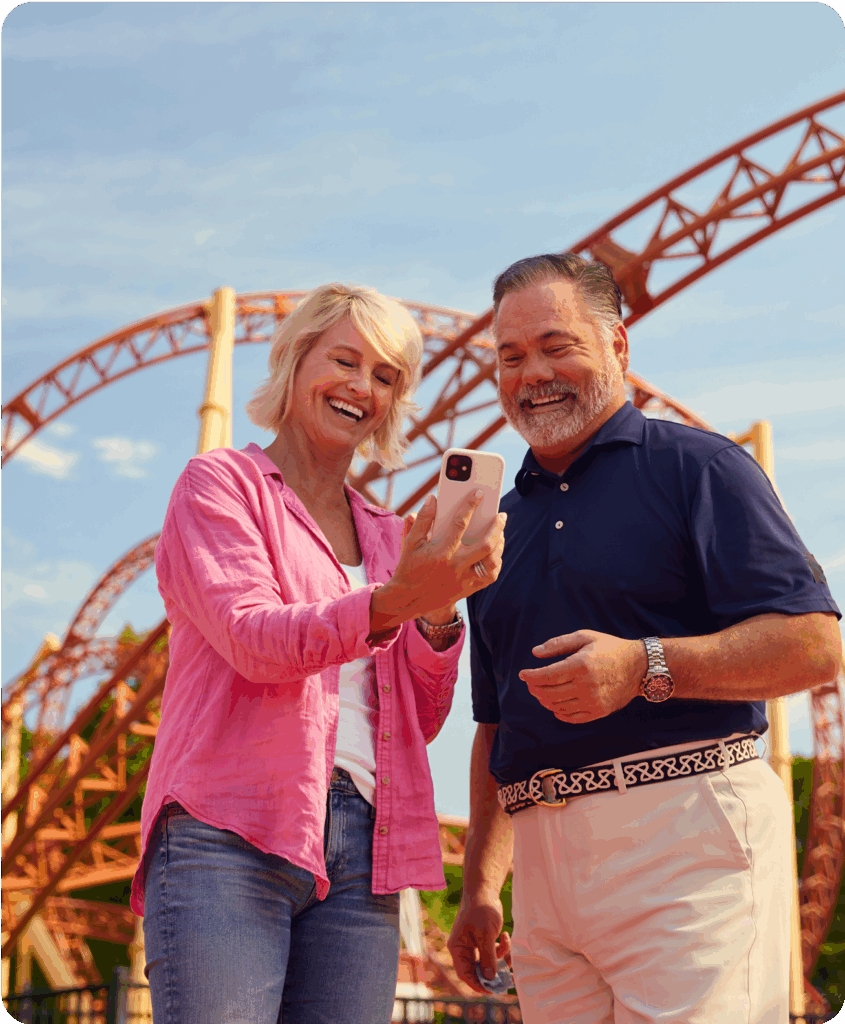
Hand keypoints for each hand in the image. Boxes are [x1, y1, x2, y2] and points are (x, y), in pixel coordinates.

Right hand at [371, 492, 505, 630]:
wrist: (408, 600)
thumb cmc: (409, 568)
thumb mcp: (411, 542)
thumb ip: (422, 520)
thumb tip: (432, 499)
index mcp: (441, 553)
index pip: (459, 524)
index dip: (470, 506)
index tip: (478, 493)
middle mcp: (455, 566)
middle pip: (485, 545)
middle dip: (497, 527)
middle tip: (502, 515)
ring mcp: (464, 579)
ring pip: (491, 562)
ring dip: (499, 545)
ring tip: (500, 533)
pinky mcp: (468, 589)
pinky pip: (490, 576)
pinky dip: (496, 562)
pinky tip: (495, 551)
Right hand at [447, 896, 511, 993]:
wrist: (485, 890)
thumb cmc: (481, 909)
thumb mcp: (485, 934)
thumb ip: (488, 957)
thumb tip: (490, 979)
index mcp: (458, 947)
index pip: (465, 973)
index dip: (478, 985)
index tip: (493, 990)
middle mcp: (464, 948)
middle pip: (477, 971)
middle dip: (493, 973)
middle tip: (508, 979)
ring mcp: (474, 945)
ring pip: (488, 963)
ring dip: (501, 959)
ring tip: (510, 948)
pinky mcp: (484, 941)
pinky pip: (494, 953)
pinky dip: (502, 948)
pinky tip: (506, 935)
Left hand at [519, 630, 646, 722]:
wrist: (639, 666)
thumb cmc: (609, 648)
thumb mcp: (584, 637)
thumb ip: (558, 644)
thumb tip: (535, 653)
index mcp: (581, 665)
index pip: (547, 676)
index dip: (531, 676)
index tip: (523, 674)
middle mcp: (586, 685)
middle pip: (549, 693)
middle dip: (535, 688)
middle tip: (531, 683)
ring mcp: (593, 700)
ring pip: (558, 706)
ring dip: (545, 700)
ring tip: (541, 692)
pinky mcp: (600, 711)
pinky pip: (572, 717)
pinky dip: (559, 713)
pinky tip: (554, 706)